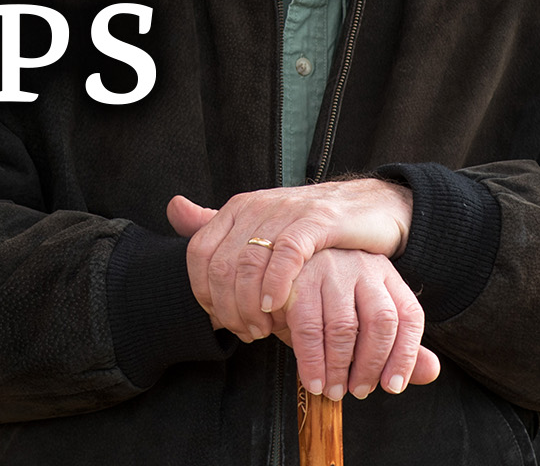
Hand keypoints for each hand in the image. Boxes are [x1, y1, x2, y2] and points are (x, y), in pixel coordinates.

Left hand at [166, 180, 412, 343]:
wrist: (366, 206)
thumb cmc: (309, 228)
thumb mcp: (260, 227)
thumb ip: (219, 227)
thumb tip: (174, 208)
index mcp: (238, 209)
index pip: (199, 252)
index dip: (203, 293)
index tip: (219, 320)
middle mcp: (257, 207)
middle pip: (222, 265)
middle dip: (228, 308)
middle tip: (244, 333)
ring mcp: (286, 212)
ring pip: (249, 263)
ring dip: (249, 306)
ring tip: (261, 330)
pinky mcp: (317, 221)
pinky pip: (286, 254)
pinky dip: (275, 284)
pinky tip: (273, 307)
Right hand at [270, 248, 440, 399]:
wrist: (279, 267)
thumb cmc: (328, 302)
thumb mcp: (363, 321)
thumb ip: (396, 347)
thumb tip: (432, 372)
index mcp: (387, 276)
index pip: (409, 317)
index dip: (405, 356)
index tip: (392, 386)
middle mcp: (363, 268)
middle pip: (381, 322)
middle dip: (371, 365)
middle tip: (359, 391)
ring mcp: (331, 270)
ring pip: (344, 328)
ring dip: (339, 368)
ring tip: (334, 391)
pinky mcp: (299, 278)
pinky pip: (309, 328)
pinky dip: (312, 361)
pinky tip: (314, 380)